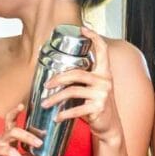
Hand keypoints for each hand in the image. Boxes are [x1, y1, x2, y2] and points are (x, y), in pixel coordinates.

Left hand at [41, 28, 120, 142]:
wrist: (109, 126)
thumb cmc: (96, 105)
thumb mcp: (93, 89)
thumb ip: (82, 79)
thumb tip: (56, 72)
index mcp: (104, 73)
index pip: (102, 50)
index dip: (94, 37)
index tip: (83, 28)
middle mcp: (105, 81)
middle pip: (76, 73)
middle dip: (58, 78)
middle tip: (47, 85)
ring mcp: (102, 94)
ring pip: (72, 91)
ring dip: (55, 98)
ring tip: (45, 103)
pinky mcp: (98, 108)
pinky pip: (76, 109)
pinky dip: (64, 114)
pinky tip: (57, 117)